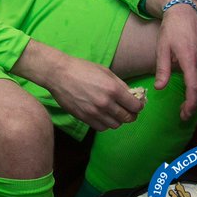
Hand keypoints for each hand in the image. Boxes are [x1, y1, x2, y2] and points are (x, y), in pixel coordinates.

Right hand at [15, 39, 143, 131]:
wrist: (58, 74)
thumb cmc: (81, 69)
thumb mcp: (105, 71)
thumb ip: (120, 85)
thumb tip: (132, 96)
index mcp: (113, 89)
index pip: (135, 106)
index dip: (138, 105)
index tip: (136, 104)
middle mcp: (105, 103)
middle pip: (127, 118)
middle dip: (131, 115)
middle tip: (128, 111)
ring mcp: (94, 112)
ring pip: (115, 125)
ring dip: (117, 120)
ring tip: (113, 113)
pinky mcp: (84, 117)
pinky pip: (101, 128)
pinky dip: (105, 124)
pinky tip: (102, 115)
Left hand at [155, 2, 196, 119]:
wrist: (184, 12)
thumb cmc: (171, 30)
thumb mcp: (162, 48)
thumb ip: (162, 69)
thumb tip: (159, 87)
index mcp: (190, 60)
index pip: (194, 88)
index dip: (190, 103)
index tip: (184, 114)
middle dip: (194, 104)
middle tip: (184, 115)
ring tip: (189, 106)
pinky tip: (196, 92)